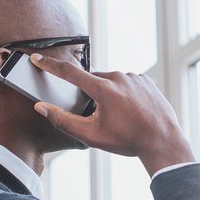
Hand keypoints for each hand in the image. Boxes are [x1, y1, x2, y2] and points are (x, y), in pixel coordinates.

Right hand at [29, 53, 194, 176]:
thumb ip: (63, 121)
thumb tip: (41, 108)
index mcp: (103, 89)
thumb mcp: (91, 135)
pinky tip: (132, 111)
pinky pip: (127, 83)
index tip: (36, 58)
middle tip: (101, 117)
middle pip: (92, 81)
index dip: (50, 65)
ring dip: (108, 95)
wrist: (162, 141)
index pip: (69, 73)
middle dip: (91, 96)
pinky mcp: (146, 79)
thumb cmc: (127, 140)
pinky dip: (124, 94)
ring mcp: (134, 77)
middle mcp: (119, 77)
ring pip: (110, 82)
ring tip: (121, 116)